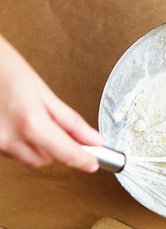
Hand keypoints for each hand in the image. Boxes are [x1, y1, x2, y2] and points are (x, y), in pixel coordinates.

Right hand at [0, 35, 102, 171]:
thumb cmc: (1, 65)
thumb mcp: (41, 90)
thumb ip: (70, 120)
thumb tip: (93, 139)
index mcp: (30, 123)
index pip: (67, 154)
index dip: (84, 160)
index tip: (92, 162)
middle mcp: (10, 138)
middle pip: (46, 159)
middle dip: (54, 146)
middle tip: (52, 123)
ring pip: (28, 158)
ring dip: (35, 146)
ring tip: (26, 116)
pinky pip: (11, 153)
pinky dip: (18, 142)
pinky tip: (13, 122)